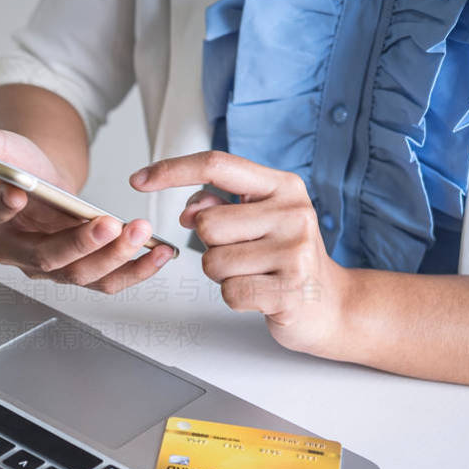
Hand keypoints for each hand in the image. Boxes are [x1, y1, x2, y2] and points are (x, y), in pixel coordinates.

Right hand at [0, 129, 175, 293]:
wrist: (35, 180)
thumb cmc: (15, 165)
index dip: (3, 207)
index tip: (18, 194)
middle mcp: (13, 250)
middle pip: (46, 257)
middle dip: (80, 243)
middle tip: (109, 224)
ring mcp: (46, 265)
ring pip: (80, 274)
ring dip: (115, 259)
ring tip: (143, 235)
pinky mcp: (76, 269)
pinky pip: (106, 279)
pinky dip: (134, 270)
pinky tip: (159, 253)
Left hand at [130, 151, 352, 354]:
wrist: (330, 303)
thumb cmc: (284, 257)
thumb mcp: (256, 220)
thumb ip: (219, 205)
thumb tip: (189, 209)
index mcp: (282, 186)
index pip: (216, 165)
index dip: (172, 170)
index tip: (138, 180)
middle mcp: (293, 212)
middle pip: (206, 224)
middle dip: (211, 245)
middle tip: (244, 254)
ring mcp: (295, 251)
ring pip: (213, 262)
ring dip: (222, 274)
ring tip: (254, 273)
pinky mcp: (290, 290)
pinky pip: (229, 292)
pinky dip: (235, 297)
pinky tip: (260, 293)